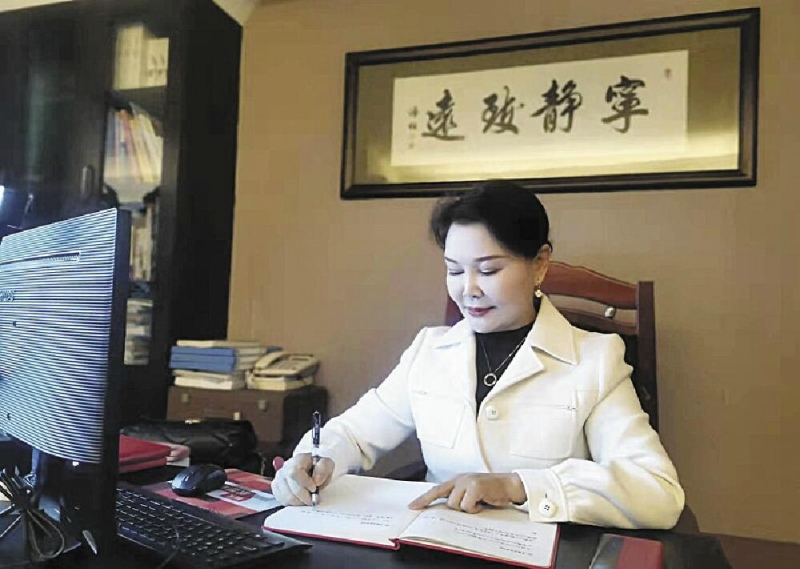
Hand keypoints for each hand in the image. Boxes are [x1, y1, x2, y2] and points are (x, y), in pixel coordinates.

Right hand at [270, 453, 334, 505]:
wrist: (312, 469)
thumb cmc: (319, 467)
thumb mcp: (327, 464)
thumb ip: (323, 469)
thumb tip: (316, 480)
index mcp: (297, 460)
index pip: (294, 472)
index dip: (304, 483)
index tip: (314, 488)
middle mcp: (285, 468)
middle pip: (289, 487)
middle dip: (303, 496)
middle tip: (313, 500)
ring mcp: (279, 479)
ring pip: (286, 496)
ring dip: (299, 502)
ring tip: (308, 500)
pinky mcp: (277, 488)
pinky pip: (283, 501)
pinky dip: (293, 504)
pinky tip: (301, 500)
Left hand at [408, 473, 525, 513]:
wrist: (510, 485)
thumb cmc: (491, 491)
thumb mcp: (472, 493)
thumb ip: (459, 496)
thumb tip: (446, 508)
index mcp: (457, 480)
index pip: (436, 490)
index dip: (423, 499)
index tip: (412, 507)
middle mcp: (460, 479)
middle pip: (444, 498)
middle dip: (453, 507)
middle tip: (463, 508)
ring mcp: (467, 481)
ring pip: (455, 504)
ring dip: (467, 508)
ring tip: (478, 503)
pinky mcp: (475, 486)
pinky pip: (467, 505)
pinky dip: (475, 509)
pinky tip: (483, 503)